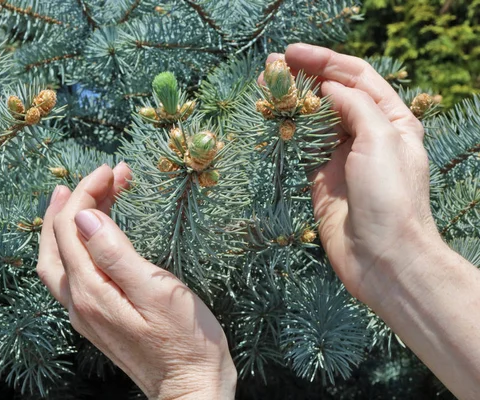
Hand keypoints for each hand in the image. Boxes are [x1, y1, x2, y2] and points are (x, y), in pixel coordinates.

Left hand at [37, 164, 236, 399]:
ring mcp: (84, 313)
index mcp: (92, 291)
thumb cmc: (186, 341)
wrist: (191, 389)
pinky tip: (88, 236)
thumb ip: (116, 254)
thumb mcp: (157, 291)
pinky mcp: (96, 318)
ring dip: (68, 222)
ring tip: (84, 195)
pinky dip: (74, 244)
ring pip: (59, 257)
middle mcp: (79, 303)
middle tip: (100, 176)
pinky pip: (71, 272)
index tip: (112, 170)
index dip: (87, 192)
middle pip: (56, 241)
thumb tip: (84, 218)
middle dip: (74, 201)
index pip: (72, 227)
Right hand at [259, 44, 443, 309]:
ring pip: (315, 117)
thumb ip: (355, 106)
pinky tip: (271, 117)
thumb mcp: (381, 140)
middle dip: (305, 76)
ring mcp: (342, 156)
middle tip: (272, 65)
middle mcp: (367, 134)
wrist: (382, 257)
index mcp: (391, 120)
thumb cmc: (390, 198)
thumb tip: (328, 86)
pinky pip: (302, 146)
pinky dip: (287, 129)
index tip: (292, 53)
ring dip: (292, 100)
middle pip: (333, 93)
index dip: (325, 61)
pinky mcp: (322, 178)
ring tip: (266, 85)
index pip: (357, 77)